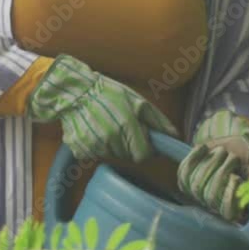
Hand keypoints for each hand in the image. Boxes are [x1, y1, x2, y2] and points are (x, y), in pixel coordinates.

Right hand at [27, 54, 178, 161]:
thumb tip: (174, 136)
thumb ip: (157, 120)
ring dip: (113, 147)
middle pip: (128, 157)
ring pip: (112, 157)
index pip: (143, 155)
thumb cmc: (108, 93)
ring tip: (107, 127)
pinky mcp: (80, 150)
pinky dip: (97, 148)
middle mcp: (110, 138)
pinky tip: (94, 132)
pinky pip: (95, 156)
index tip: (143, 142)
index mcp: (126, 125)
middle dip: (129, 146)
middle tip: (122, 129)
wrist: (74, 92)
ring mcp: (94, 145)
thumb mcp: (137, 100)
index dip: (145, 150)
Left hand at [177, 112, 248, 219]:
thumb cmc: (248, 161)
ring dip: (211, 162)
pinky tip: (205, 147)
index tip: (237, 177)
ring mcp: (198, 192)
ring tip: (223, 150)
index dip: (230, 197)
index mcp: (232, 207)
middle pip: (210, 197)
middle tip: (233, 156)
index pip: (227, 212)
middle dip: (222, 172)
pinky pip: (184, 172)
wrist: (232, 146)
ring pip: (196, 184)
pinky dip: (194, 156)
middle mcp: (214, 204)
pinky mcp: (186, 178)